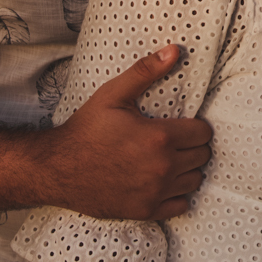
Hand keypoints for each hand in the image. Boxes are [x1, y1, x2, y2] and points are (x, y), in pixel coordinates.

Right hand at [51, 45, 211, 220]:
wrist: (58, 168)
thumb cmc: (86, 129)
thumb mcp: (113, 94)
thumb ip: (146, 71)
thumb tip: (175, 51)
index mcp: (159, 137)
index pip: (203, 133)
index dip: (195, 126)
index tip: (182, 125)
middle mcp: (162, 167)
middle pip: (202, 156)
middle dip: (192, 146)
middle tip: (174, 141)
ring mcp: (155, 192)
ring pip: (195, 180)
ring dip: (187, 169)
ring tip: (169, 159)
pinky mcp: (147, 210)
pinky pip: (181, 205)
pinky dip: (176, 194)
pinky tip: (162, 182)